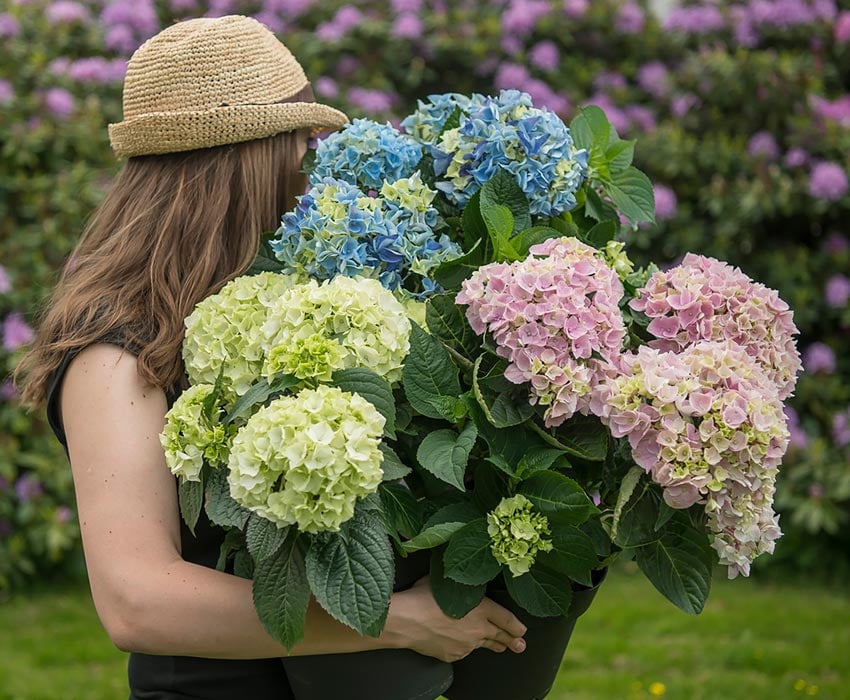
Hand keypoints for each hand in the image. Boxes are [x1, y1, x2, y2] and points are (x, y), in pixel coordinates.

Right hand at [384, 576, 526, 662]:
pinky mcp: (454, 655)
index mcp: (481, 608)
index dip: (517, 626)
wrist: (407, 620)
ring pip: (484, 645)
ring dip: (494, 645)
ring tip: (501, 647)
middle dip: (513, 641)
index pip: (507, 619)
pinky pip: (464, 651)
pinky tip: (465, 644)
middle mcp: (478, 629)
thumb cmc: (423, 596)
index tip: (523, 630)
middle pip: (501, 636)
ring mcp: (467, 645)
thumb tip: (459, 576)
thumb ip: (460, 585)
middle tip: (520, 645)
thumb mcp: (446, 583)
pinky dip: (467, 647)